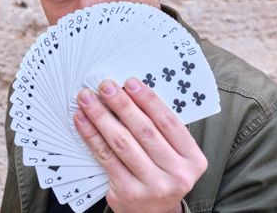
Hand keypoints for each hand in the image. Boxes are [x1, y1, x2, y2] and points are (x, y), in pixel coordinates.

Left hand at [73, 78, 206, 212]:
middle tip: (105, 86)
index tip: (130, 82)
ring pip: (122, 143)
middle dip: (121, 104)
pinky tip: (83, 121)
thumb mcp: (175, 156)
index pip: (169, 122)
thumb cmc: (163, 175)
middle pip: (144, 131)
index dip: (148, 100)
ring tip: (88, 99)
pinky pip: (106, 157)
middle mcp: (176, 174)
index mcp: (193, 159)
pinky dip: (92, 136)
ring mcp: (152, 186)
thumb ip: (161, 131)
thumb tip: (130, 95)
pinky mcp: (127, 193)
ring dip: (101, 117)